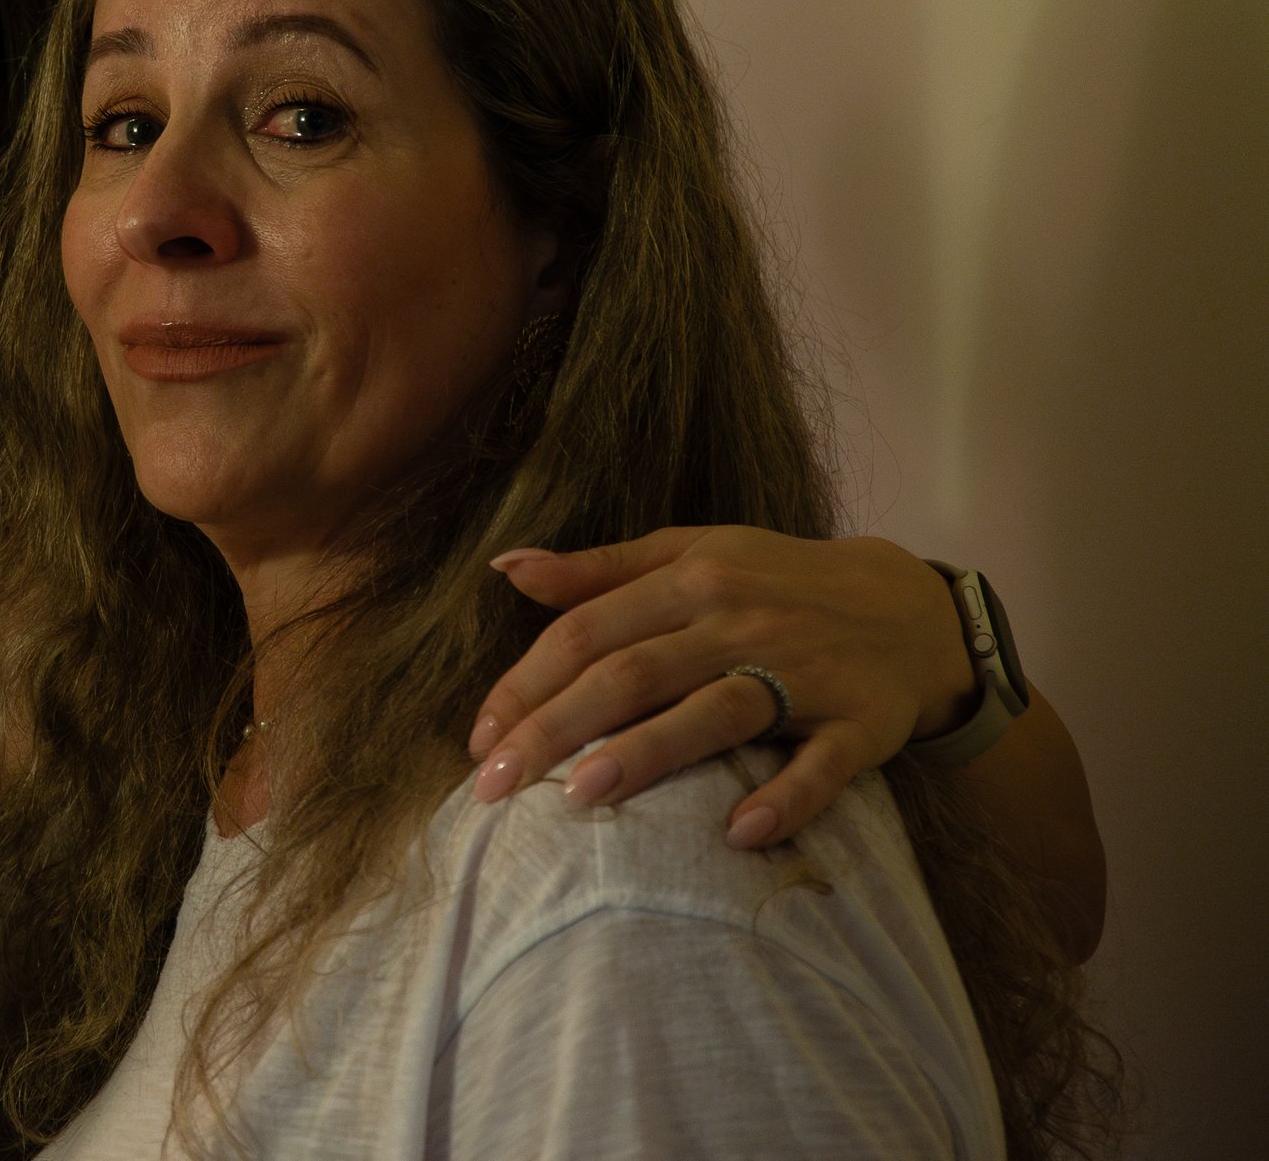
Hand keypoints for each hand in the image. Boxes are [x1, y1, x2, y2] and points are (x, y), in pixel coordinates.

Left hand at [467, 526, 977, 847]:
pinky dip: (785, 798)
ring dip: (649, 753)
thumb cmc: (776, 582)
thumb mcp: (691, 555)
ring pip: (715, 711)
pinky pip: (823, 765)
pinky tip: (739, 834)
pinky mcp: (861, 722)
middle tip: (492, 786)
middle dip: (554, 728)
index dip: (525, 684)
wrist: (912, 608)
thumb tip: (507, 567)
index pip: (587, 632)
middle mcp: (738, 620)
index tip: (477, 740)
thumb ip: (599, 569)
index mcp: (689, 580)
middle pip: (632, 673)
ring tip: (581, 796)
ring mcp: (803, 671)